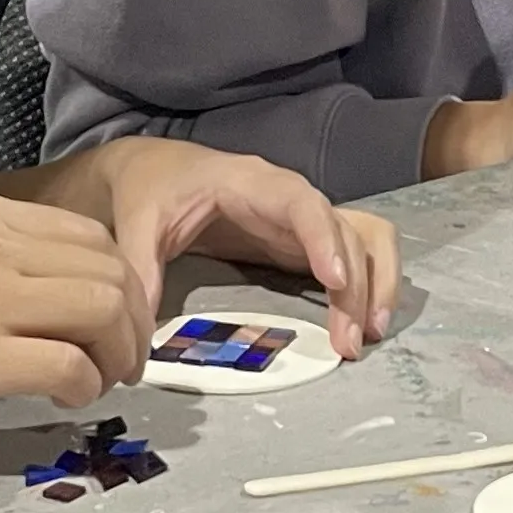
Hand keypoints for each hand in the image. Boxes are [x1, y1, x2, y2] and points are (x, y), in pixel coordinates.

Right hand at [0, 186, 146, 447]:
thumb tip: (65, 293)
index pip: (87, 233)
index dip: (119, 282)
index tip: (113, 321)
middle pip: (108, 269)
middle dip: (132, 321)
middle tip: (120, 360)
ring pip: (103, 310)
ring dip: (116, 354)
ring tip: (98, 380)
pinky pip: (69, 365)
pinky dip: (83, 386)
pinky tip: (65, 398)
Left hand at [97, 139, 398, 360]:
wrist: (156, 170)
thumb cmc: (152, 188)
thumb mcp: (137, 224)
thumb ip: (140, 270)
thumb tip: (140, 330)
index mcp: (253, 183)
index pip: (302, 203)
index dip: (323, 238)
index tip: (334, 280)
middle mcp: (291, 198)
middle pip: (344, 229)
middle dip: (355, 284)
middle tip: (349, 342)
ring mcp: (304, 220)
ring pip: (364, 239)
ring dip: (376, 283)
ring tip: (368, 336)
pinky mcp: (306, 242)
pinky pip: (356, 253)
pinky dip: (371, 282)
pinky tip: (364, 324)